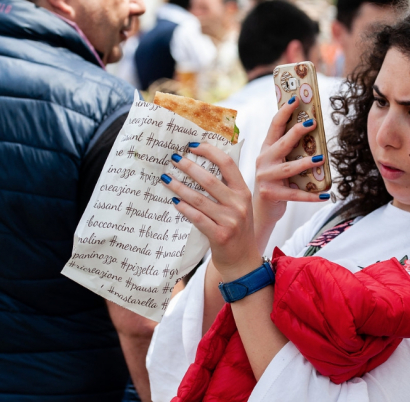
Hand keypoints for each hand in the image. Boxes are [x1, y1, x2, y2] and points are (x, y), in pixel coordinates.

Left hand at [161, 143, 261, 281]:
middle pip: (210, 179)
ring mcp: (230, 220)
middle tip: (174, 159)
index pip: (228, 164)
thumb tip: (201, 165)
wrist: (243, 262)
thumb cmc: (237, 230)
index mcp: (243, 192)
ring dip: (179, 186)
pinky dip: (184, 208)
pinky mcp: (220, 235)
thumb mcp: (239, 206)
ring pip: (199, 198)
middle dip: (189, 167)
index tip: (192, 146)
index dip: (210, 151)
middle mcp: (239, 204)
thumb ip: (226, 188)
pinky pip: (197, 217)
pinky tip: (174, 201)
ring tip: (166, 178)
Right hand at [253, 96, 329, 231]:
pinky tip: (325, 195)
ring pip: (288, 168)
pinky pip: (295, 194)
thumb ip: (290, 150)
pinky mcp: (272, 194)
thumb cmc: (275, 182)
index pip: (274, 126)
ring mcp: (266, 178)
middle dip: (297, 132)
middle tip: (312, 123)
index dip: (284, 112)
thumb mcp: (278, 162)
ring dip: (305, 163)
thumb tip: (313, 132)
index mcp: (266, 149)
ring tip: (321, 158)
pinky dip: (311, 196)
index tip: (296, 99)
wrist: (261, 209)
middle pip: (282, 144)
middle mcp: (263, 161)